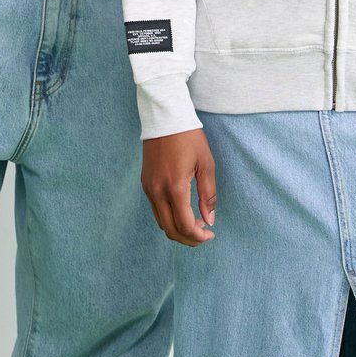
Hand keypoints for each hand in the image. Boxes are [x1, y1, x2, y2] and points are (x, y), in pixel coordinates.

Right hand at [141, 128, 216, 245]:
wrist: (165, 117)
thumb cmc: (188, 137)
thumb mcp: (205, 163)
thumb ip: (208, 194)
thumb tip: (209, 220)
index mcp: (174, 187)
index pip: (185, 225)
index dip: (199, 236)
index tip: (210, 234)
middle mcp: (157, 191)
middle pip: (170, 230)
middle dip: (188, 239)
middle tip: (203, 235)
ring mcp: (148, 188)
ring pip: (161, 222)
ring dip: (178, 229)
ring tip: (195, 223)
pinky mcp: (145, 183)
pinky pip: (156, 209)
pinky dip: (169, 217)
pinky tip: (182, 210)